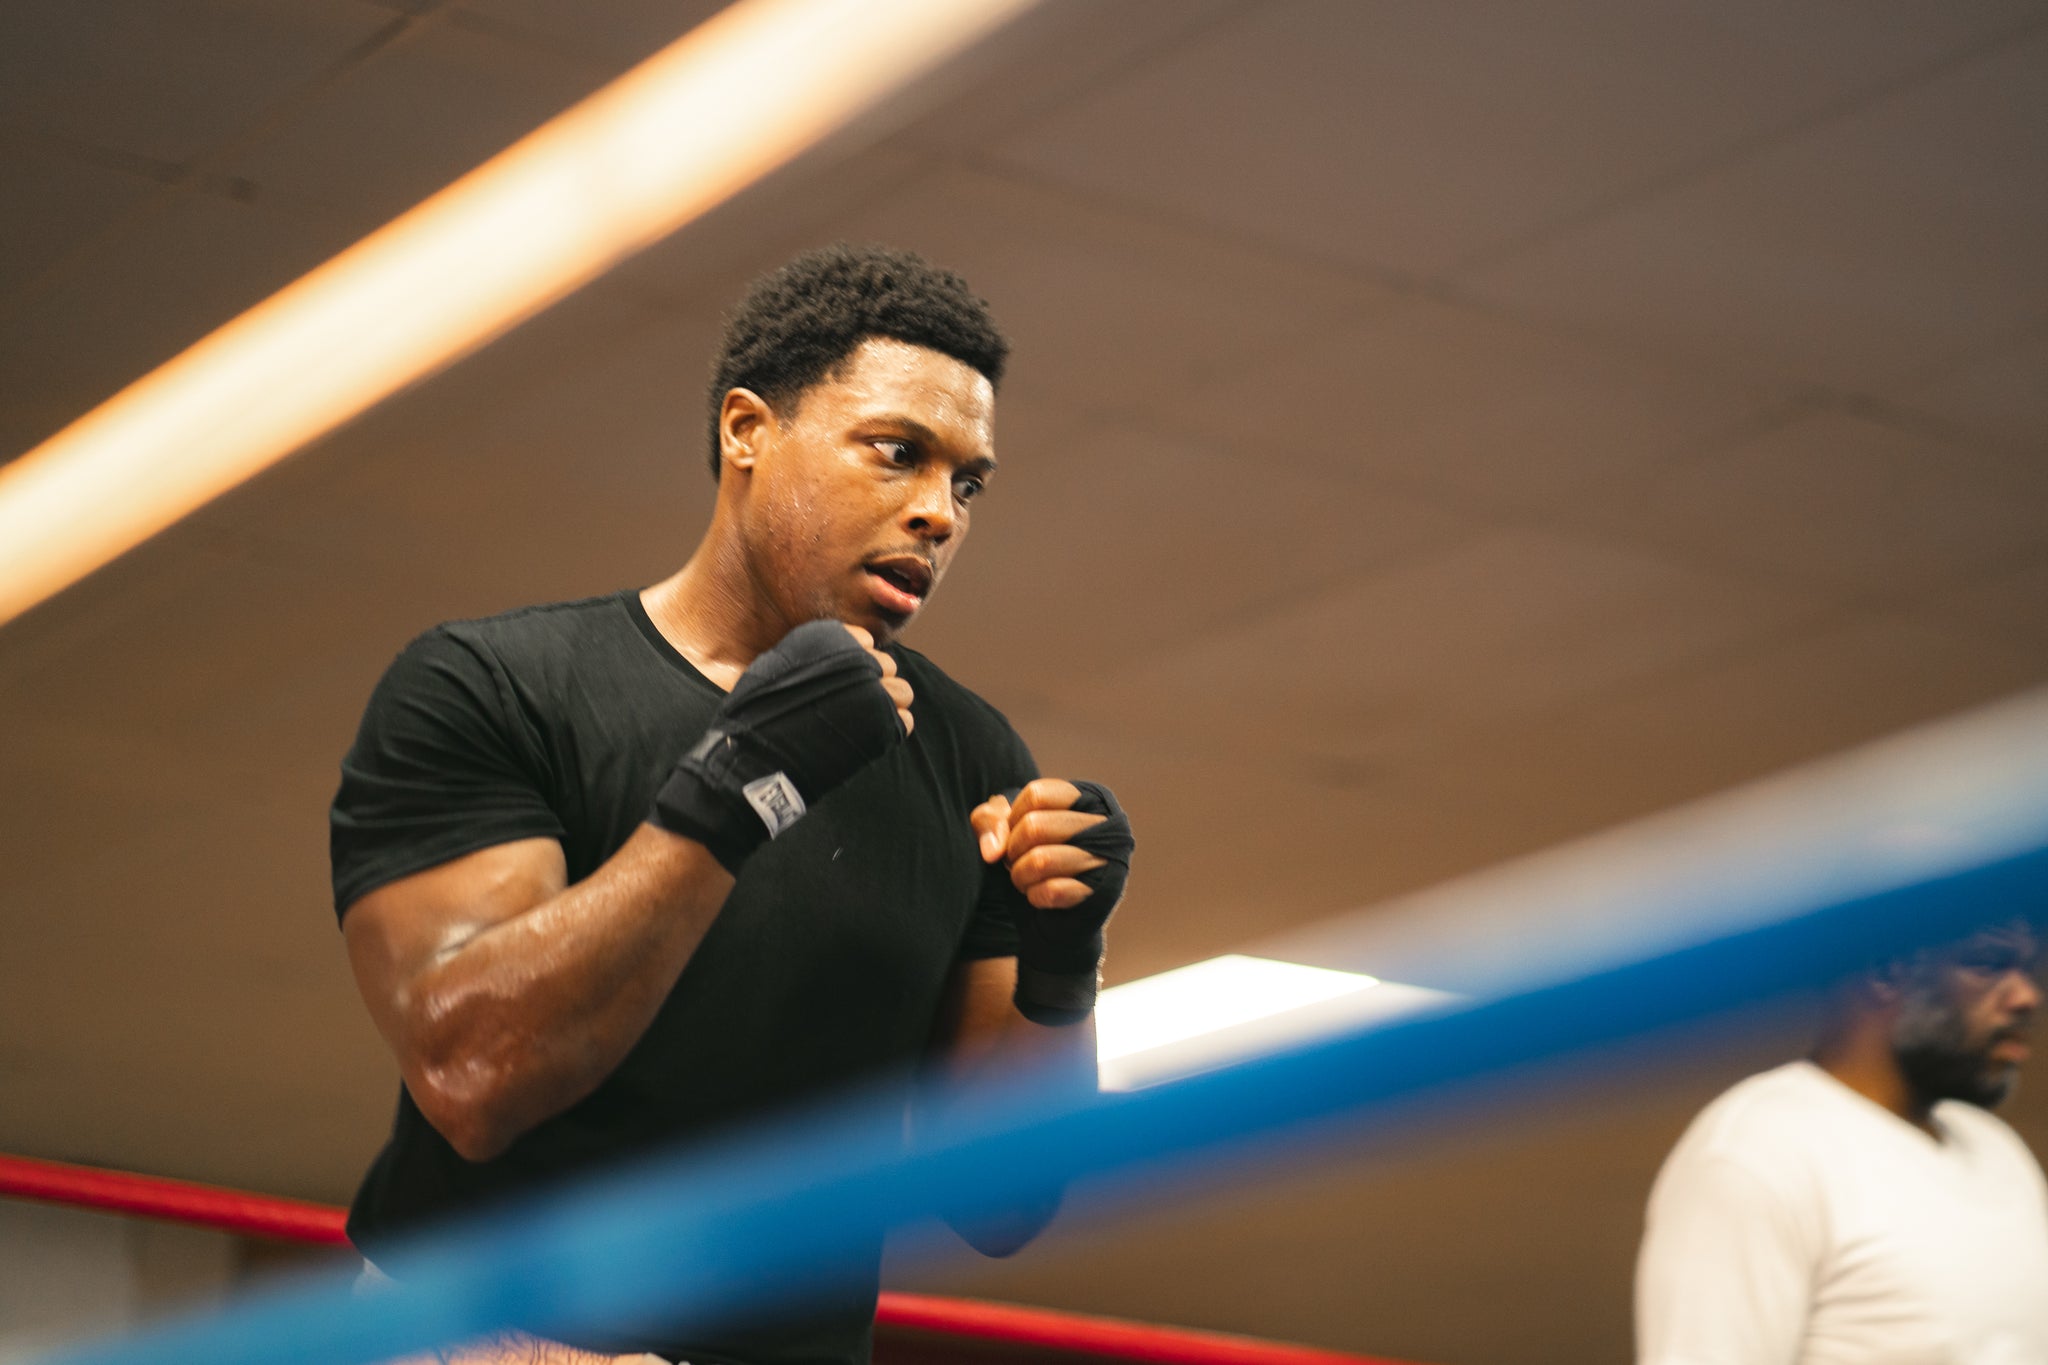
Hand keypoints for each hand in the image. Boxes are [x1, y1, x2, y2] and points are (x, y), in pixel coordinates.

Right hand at [648, 619, 909, 870]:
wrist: (759, 754)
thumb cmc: (758, 711)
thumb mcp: (776, 665)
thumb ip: (808, 654)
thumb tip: (829, 659)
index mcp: (832, 638)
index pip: (866, 642)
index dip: (856, 661)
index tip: (841, 678)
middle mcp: (860, 659)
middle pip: (888, 666)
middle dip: (874, 682)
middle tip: (851, 705)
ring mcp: (875, 691)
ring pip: (903, 692)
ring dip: (888, 705)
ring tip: (863, 721)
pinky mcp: (882, 725)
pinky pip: (904, 721)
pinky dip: (891, 729)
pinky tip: (868, 738)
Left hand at [972, 778, 1133, 1024]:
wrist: (1050, 922)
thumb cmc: (1028, 865)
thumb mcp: (1003, 832)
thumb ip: (988, 820)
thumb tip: (993, 850)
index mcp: (1088, 798)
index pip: (1036, 795)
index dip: (1012, 821)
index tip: (1017, 837)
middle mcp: (1109, 822)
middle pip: (1034, 826)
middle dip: (1013, 852)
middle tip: (1020, 864)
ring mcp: (1112, 857)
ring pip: (1040, 860)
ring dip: (1021, 876)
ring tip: (1029, 881)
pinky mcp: (1106, 891)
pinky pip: (1052, 890)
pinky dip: (1036, 897)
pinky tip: (1044, 899)